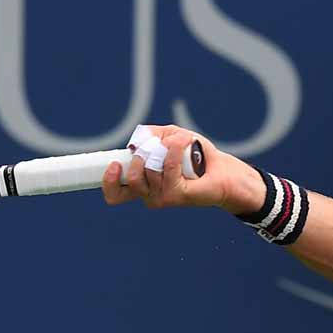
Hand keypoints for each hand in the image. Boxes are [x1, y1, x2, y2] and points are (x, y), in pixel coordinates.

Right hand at [100, 125, 265, 213]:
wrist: (223, 171)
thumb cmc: (196, 156)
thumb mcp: (169, 137)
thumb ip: (150, 135)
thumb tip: (137, 141)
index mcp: (142, 185)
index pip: (115, 193)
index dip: (108, 180)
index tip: (115, 163)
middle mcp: (149, 195)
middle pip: (130, 179)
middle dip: (140, 157)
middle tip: (156, 148)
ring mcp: (162, 198)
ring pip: (148, 170)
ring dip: (163, 147)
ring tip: (180, 142)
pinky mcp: (176, 195)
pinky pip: (167, 166)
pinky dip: (174, 148)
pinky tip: (184, 141)